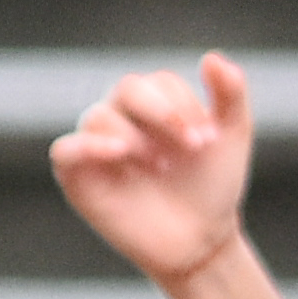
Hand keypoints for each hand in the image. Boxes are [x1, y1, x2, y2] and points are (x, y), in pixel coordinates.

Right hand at [53, 52, 257, 288]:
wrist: (200, 241)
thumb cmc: (211, 186)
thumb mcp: (231, 137)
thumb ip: (230, 94)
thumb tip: (212, 57)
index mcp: (153, 102)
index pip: (160, 83)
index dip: (187, 106)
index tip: (210, 140)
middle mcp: (120, 116)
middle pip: (128, 89)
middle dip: (165, 114)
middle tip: (195, 146)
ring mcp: (96, 144)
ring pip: (100, 116)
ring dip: (136, 139)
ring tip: (161, 168)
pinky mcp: (78, 175)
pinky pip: (66, 150)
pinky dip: (87, 146)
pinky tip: (118, 152)